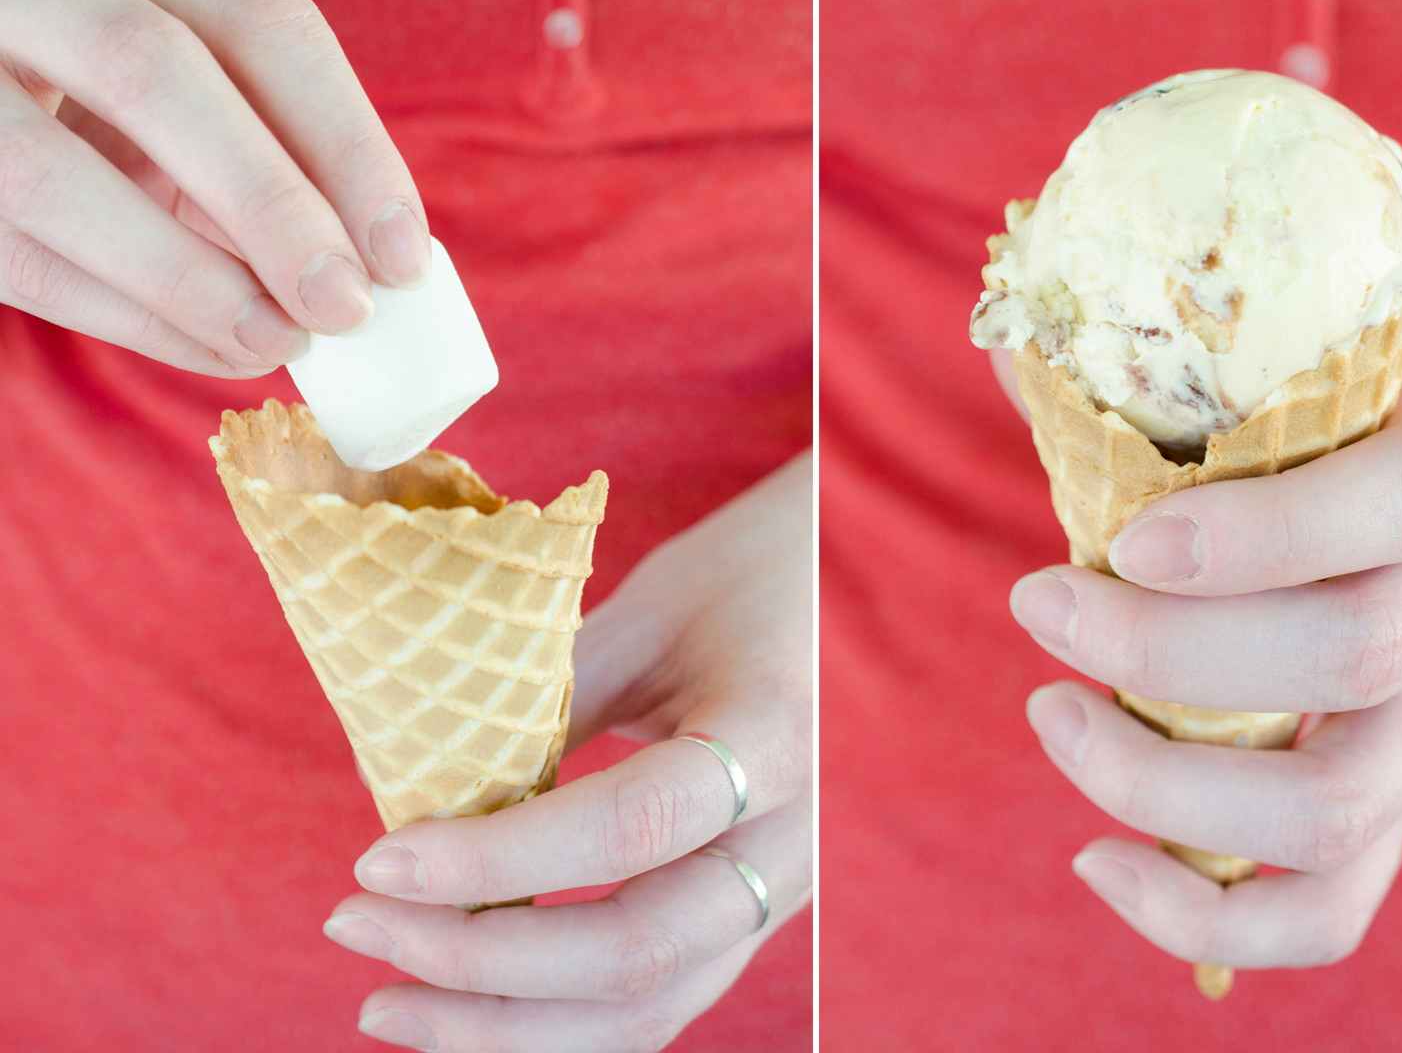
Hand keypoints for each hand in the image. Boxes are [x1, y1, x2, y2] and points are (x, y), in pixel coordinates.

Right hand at [0, 0, 427, 375]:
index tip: (404, 254)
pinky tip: (210, 348)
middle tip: (344, 307)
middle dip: (267, 203)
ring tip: (277, 340)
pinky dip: (126, 317)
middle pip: (151, 69)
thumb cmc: (115, 107)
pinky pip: (16, 256)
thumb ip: (264, 145)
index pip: (257, 19)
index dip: (344, 140)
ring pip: (52, 174)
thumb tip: (371, 259)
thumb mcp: (195, 94)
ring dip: (187, 281)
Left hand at [322, 453, 812, 1051]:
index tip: (380, 858)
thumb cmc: (763, 567)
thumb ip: (557, 699)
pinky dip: (558, 1025)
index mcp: (777, 739)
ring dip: (507, 1028)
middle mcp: (794, 840)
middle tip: (357, 924)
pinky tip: (475, 1011)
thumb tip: (431, 791)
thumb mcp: (657, 608)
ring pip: (648, 1009)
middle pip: (636, 954)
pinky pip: (659, 1001)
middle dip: (478, 964)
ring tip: (389, 1003)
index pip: (633, 831)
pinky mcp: (759, 914)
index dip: (499, 862)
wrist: (872, 584)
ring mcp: (784, 891)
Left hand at [1004, 358, 1401, 970]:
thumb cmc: (1357, 445)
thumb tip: (1003, 345)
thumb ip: (1170, 378)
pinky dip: (1205, 923)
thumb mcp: (1305, 384)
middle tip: (1040, 603)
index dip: (1258, 535)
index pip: (1393, 505)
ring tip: (1052, 715)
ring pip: (1333, 808)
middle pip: (1351, 658)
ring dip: (1163, 786)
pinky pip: (1327, 916)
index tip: (1123, 540)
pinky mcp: (1397, 822)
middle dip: (1168, 648)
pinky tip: (1095, 858)